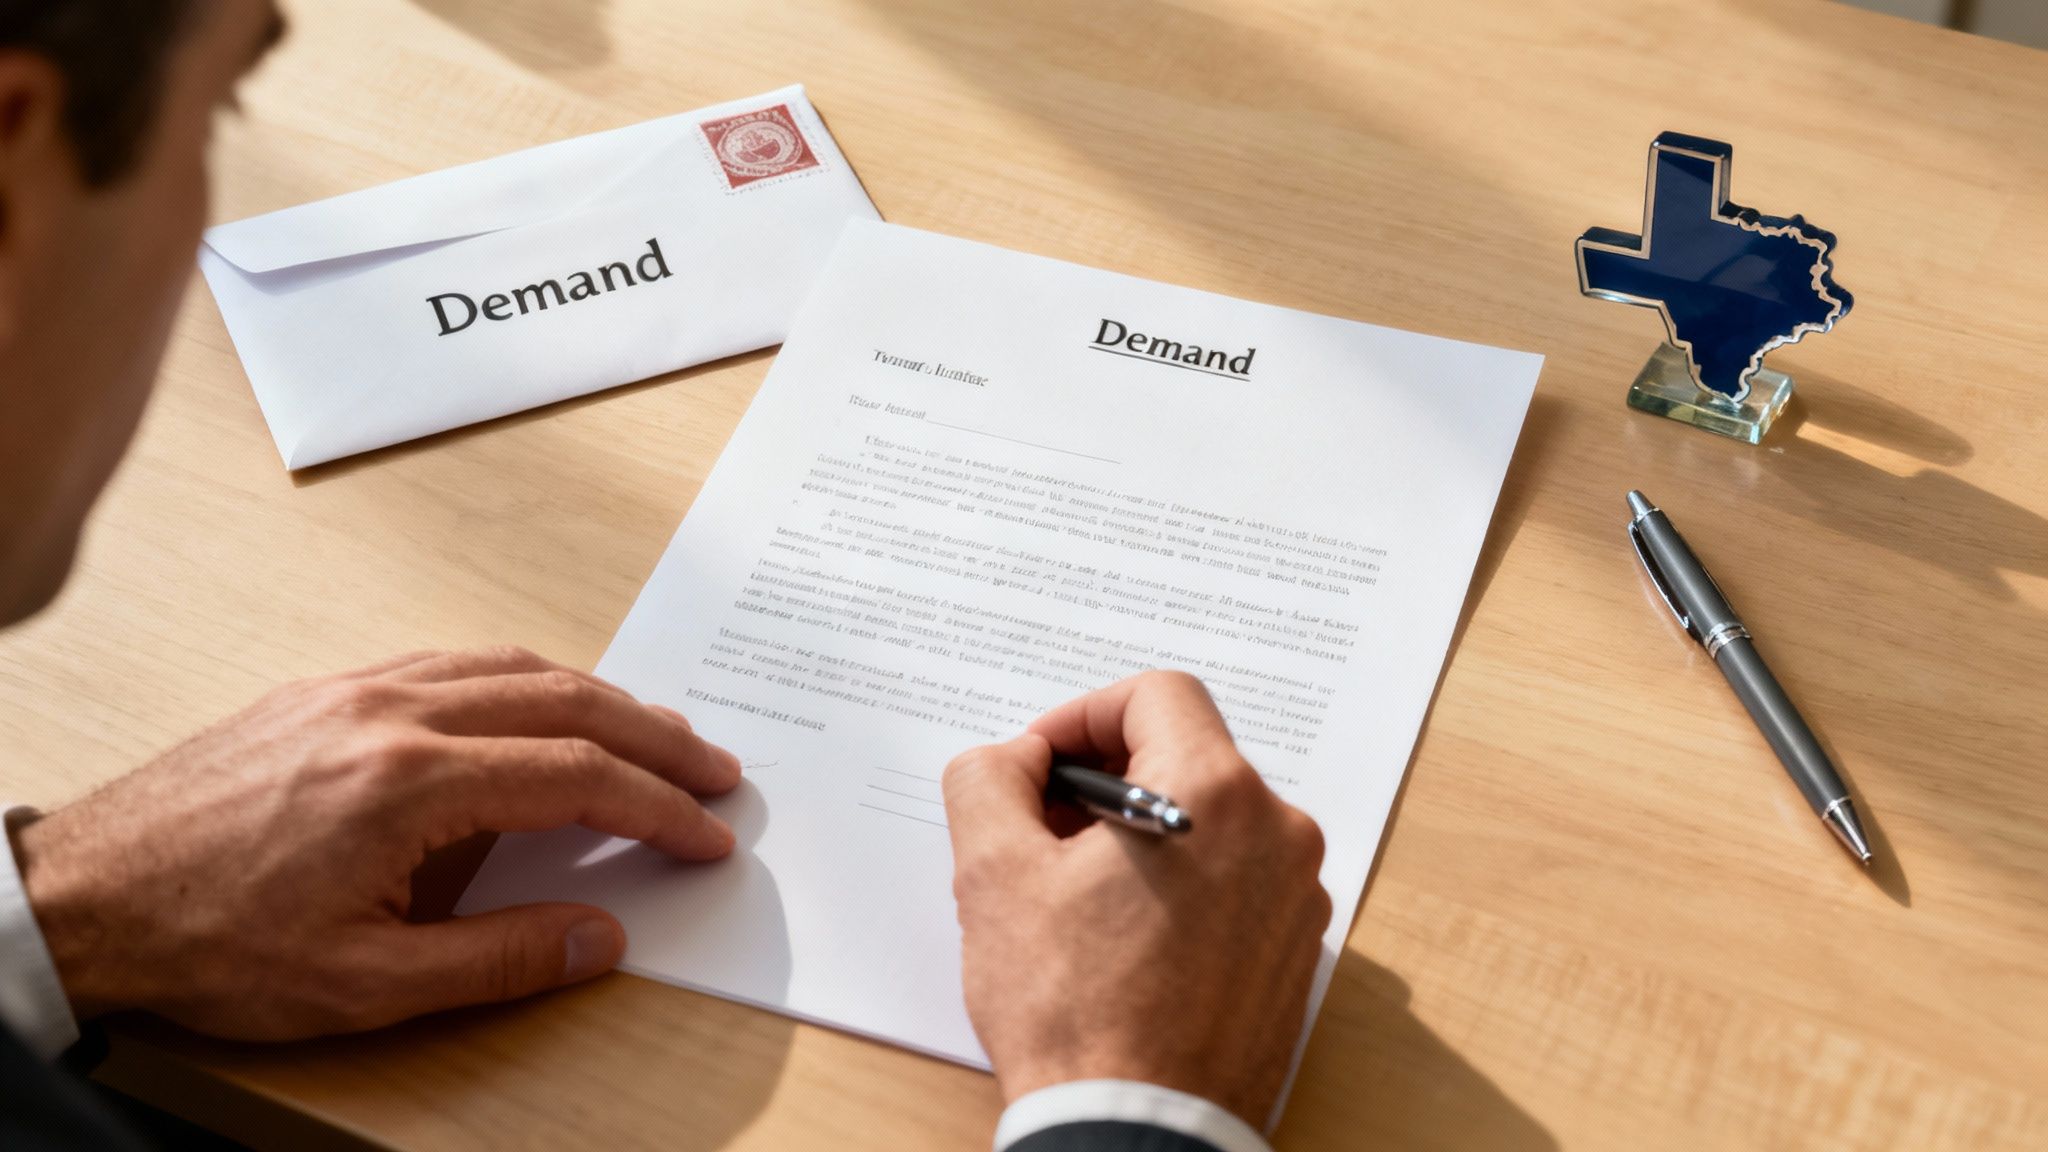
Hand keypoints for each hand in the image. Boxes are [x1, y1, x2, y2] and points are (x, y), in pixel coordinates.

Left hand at [13, 647, 739, 1039]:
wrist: (88, 896)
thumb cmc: (212, 942)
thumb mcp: (363, 985)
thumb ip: (497, 960)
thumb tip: (599, 936)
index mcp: (411, 784)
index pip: (576, 776)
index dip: (657, 806)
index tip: (706, 833)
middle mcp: (394, 713)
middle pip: (565, 701)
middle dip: (654, 737)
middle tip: (714, 769)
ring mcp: (359, 690)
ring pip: (514, 667)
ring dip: (597, 698)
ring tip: (651, 735)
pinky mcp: (329, 690)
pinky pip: (456, 662)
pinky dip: (527, 680)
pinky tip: (542, 706)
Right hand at [943, 671, 1330, 1126]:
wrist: (1139, 1132)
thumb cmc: (1075, 1014)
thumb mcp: (993, 875)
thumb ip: (990, 780)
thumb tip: (1014, 761)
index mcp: (1214, 795)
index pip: (1157, 694)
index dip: (1083, 715)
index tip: (1040, 764)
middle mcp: (1278, 835)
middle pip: (1186, 756)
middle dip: (1105, 780)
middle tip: (1041, 833)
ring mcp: (1296, 899)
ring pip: (1211, 823)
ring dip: (1141, 835)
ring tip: (1074, 896)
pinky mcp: (1293, 954)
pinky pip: (1235, 883)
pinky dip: (1179, 885)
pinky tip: (1121, 939)